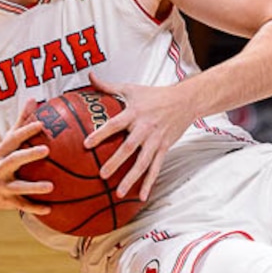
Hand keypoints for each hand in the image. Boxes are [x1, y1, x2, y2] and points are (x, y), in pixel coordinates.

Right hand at [0, 107, 52, 215]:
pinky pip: (22, 207)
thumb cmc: (2, 160)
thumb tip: (34, 99)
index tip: (42, 123)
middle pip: (13, 160)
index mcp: (2, 152)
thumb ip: (21, 122)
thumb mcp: (8, 142)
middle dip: (28, 155)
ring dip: (34, 187)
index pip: (13, 139)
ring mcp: (3, 186)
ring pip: (18, 187)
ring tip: (51, 186)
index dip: (26, 130)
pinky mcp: (7, 202)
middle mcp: (0, 168)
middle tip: (47, 150)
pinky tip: (50, 209)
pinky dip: (35, 208)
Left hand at [83, 72, 196, 202]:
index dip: (101, 133)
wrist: (184, 101)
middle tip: (102, 174)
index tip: (86, 144)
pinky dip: (150, 183)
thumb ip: (108, 86)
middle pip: (129, 147)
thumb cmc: (154, 95)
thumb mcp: (131, 88)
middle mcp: (144, 128)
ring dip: (131, 178)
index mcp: (134, 113)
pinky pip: (156, 168)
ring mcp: (155, 141)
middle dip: (116, 162)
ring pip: (143, 163)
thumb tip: (90, 76)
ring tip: (120, 193)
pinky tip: (142, 196)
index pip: (114, 124)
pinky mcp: (164, 149)